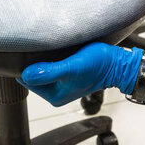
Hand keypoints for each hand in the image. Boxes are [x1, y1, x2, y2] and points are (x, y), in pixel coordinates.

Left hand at [17, 43, 142, 106]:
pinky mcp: (66, 74)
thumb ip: (50, 72)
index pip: (27, 81)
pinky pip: (51, 66)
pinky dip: (51, 58)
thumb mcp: (72, 68)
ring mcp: (61, 83)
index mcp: (54, 96)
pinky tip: (55, 50)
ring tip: (48, 49)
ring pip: (42, 70)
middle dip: (34, 63)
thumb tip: (27, 74)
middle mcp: (56, 92)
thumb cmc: (99, 65)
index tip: (30, 54)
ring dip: (42, 60)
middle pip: (33, 75)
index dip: (26, 67)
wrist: (117, 63)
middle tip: (40, 48)